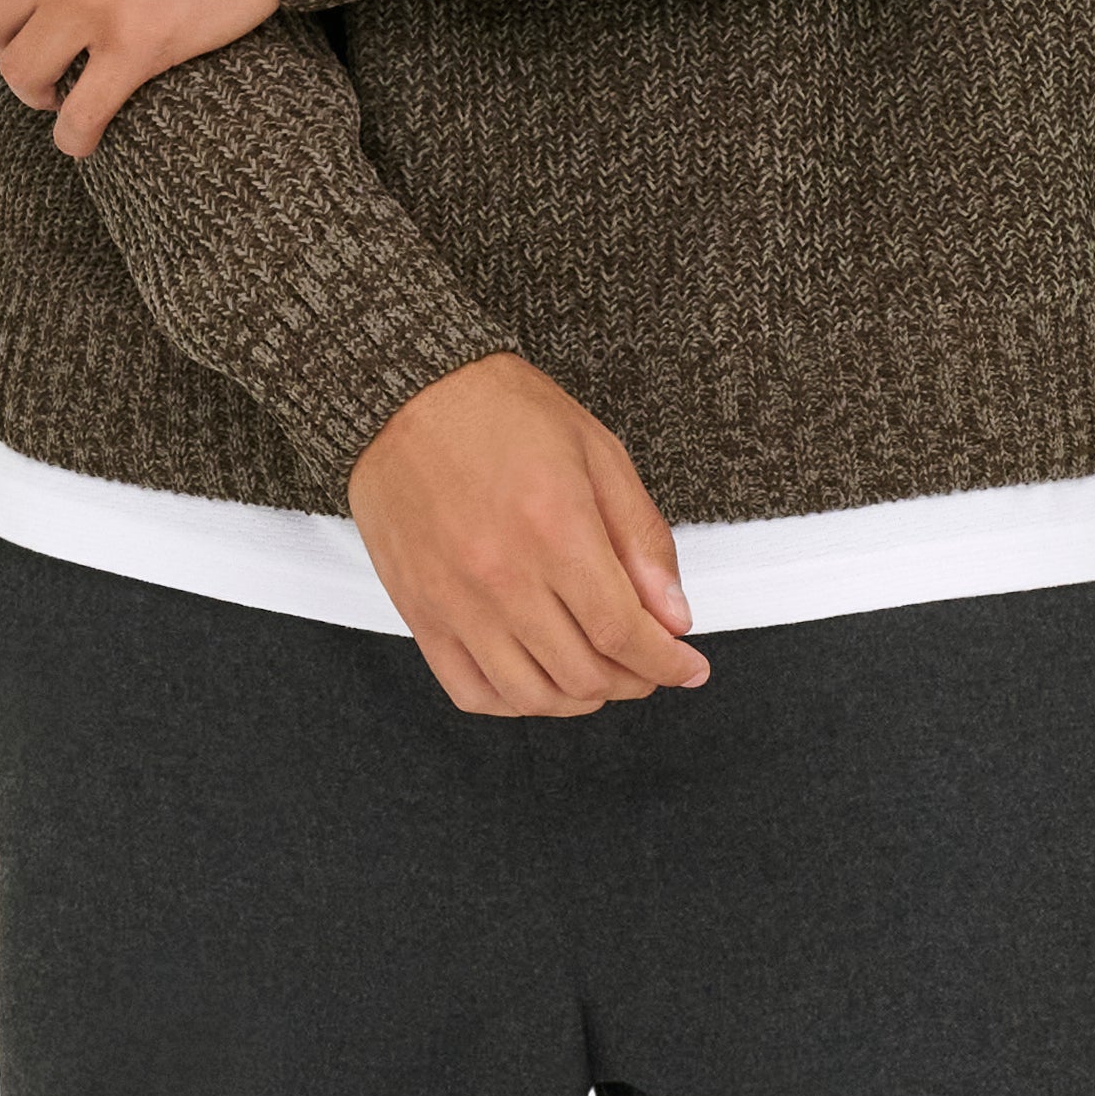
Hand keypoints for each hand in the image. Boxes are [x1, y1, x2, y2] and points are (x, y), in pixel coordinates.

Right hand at [350, 358, 709, 716]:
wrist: (405, 393)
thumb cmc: (500, 412)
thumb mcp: (597, 454)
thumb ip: (641, 539)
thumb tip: (673, 615)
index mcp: (556, 531)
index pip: (624, 633)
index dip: (667, 664)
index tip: (688, 668)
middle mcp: (503, 577)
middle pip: (584, 673)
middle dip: (634, 681)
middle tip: (650, 665)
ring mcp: (455, 602)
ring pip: (532, 694)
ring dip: (580, 698)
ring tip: (601, 675)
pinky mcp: (420, 613)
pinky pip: (471, 690)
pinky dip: (516, 702)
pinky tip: (540, 681)